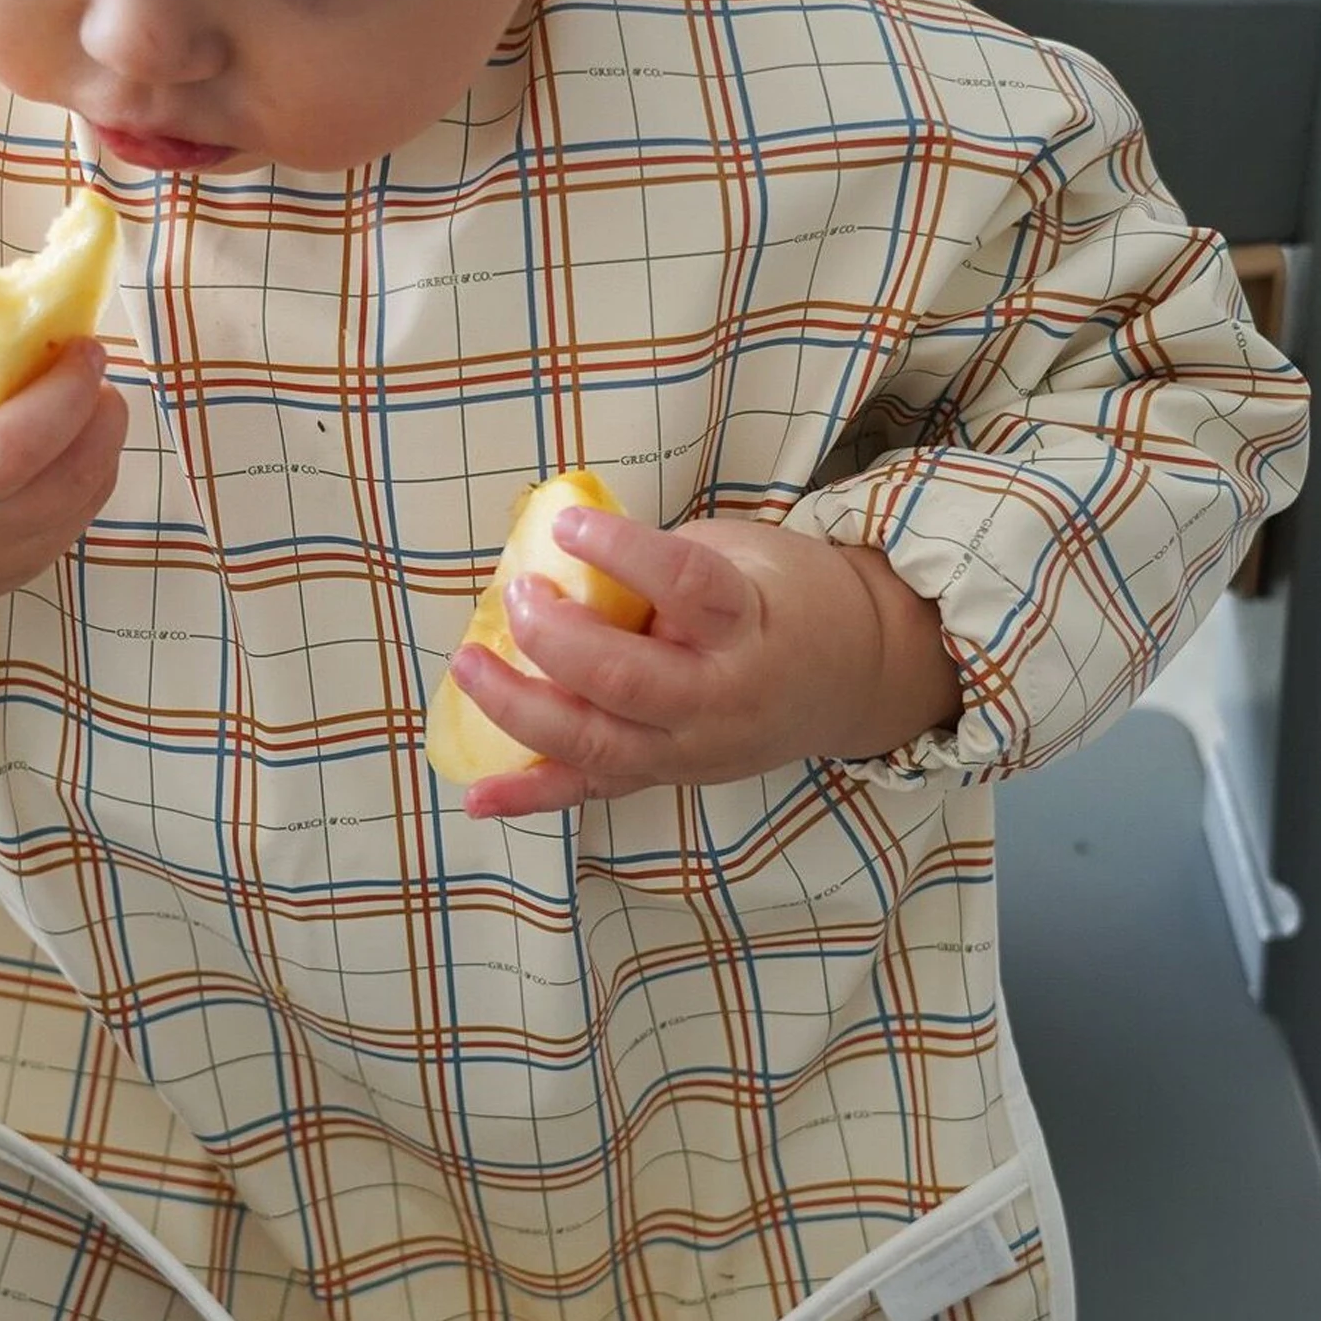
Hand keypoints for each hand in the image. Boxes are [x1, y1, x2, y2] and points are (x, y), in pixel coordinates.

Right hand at [0, 216, 127, 651]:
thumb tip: (10, 281)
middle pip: (9, 450)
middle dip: (64, 394)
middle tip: (88, 348)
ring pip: (69, 482)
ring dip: (100, 420)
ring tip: (92, 383)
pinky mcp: (21, 559)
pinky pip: (84, 502)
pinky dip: (97, 455)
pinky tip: (84, 429)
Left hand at [447, 509, 961, 819]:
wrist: (851, 677)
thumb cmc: (781, 599)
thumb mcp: (740, 555)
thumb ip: (658, 563)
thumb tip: (558, 555)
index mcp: (749, 624)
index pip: (685, 586)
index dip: (620, 552)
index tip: (566, 524)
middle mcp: (722, 698)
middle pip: (626, 679)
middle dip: (554, 638)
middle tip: (516, 593)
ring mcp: (692, 751)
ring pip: (597, 743)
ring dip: (520, 707)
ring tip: (469, 662)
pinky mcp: (666, 778)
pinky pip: (591, 792)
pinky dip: (530, 796)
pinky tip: (477, 797)